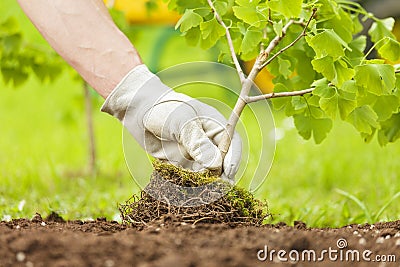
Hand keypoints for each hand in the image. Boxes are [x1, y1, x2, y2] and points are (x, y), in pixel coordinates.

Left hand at [101, 65, 241, 180]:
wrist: (139, 112)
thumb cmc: (164, 110)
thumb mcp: (182, 122)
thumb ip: (197, 142)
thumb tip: (216, 164)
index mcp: (215, 126)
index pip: (232, 144)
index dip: (233, 158)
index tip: (229, 172)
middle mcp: (209, 142)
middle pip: (224, 162)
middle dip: (223, 176)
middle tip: (219, 188)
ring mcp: (197, 155)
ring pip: (209, 174)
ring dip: (208, 184)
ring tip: (204, 191)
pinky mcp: (184, 166)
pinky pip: (193, 179)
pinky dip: (193, 186)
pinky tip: (190, 192)